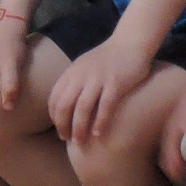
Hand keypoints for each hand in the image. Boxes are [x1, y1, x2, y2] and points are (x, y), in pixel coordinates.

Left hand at [48, 30, 154, 145]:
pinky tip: (98, 134)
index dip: (54, 117)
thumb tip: (67, 105)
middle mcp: (81, 75)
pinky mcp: (116, 83)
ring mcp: (98, 79)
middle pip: (64, 104)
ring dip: (79, 128)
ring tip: (80, 142)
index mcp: (72, 72)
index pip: (54, 98)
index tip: (60, 129)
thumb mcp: (84, 66)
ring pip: (82, 108)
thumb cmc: (108, 58)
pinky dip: (99, 122)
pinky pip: (105, 106)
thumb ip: (75, 82)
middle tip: (66, 139)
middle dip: (62, 125)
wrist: (130, 43)